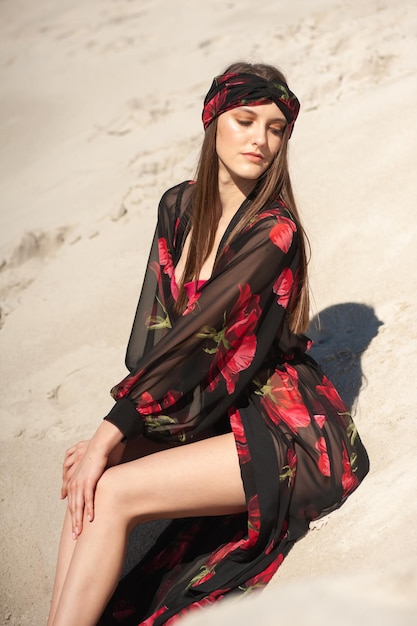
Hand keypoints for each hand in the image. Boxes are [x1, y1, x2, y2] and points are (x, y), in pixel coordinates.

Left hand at [63, 421, 124, 538]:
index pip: (71, 504)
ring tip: (80, 532)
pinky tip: (91, 519)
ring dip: (79, 521)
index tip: (74, 529)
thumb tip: (90, 492)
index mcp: (72, 483)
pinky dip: (89, 509)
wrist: (99, 447)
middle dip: (74, 523)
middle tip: (75, 537)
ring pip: (78, 506)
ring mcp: (80, 483)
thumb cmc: (96, 459)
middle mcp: (74, 484)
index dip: (72, 517)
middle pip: (73, 508)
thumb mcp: (88, 472)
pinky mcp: (88, 481)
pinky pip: (88, 499)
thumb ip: (86, 482)